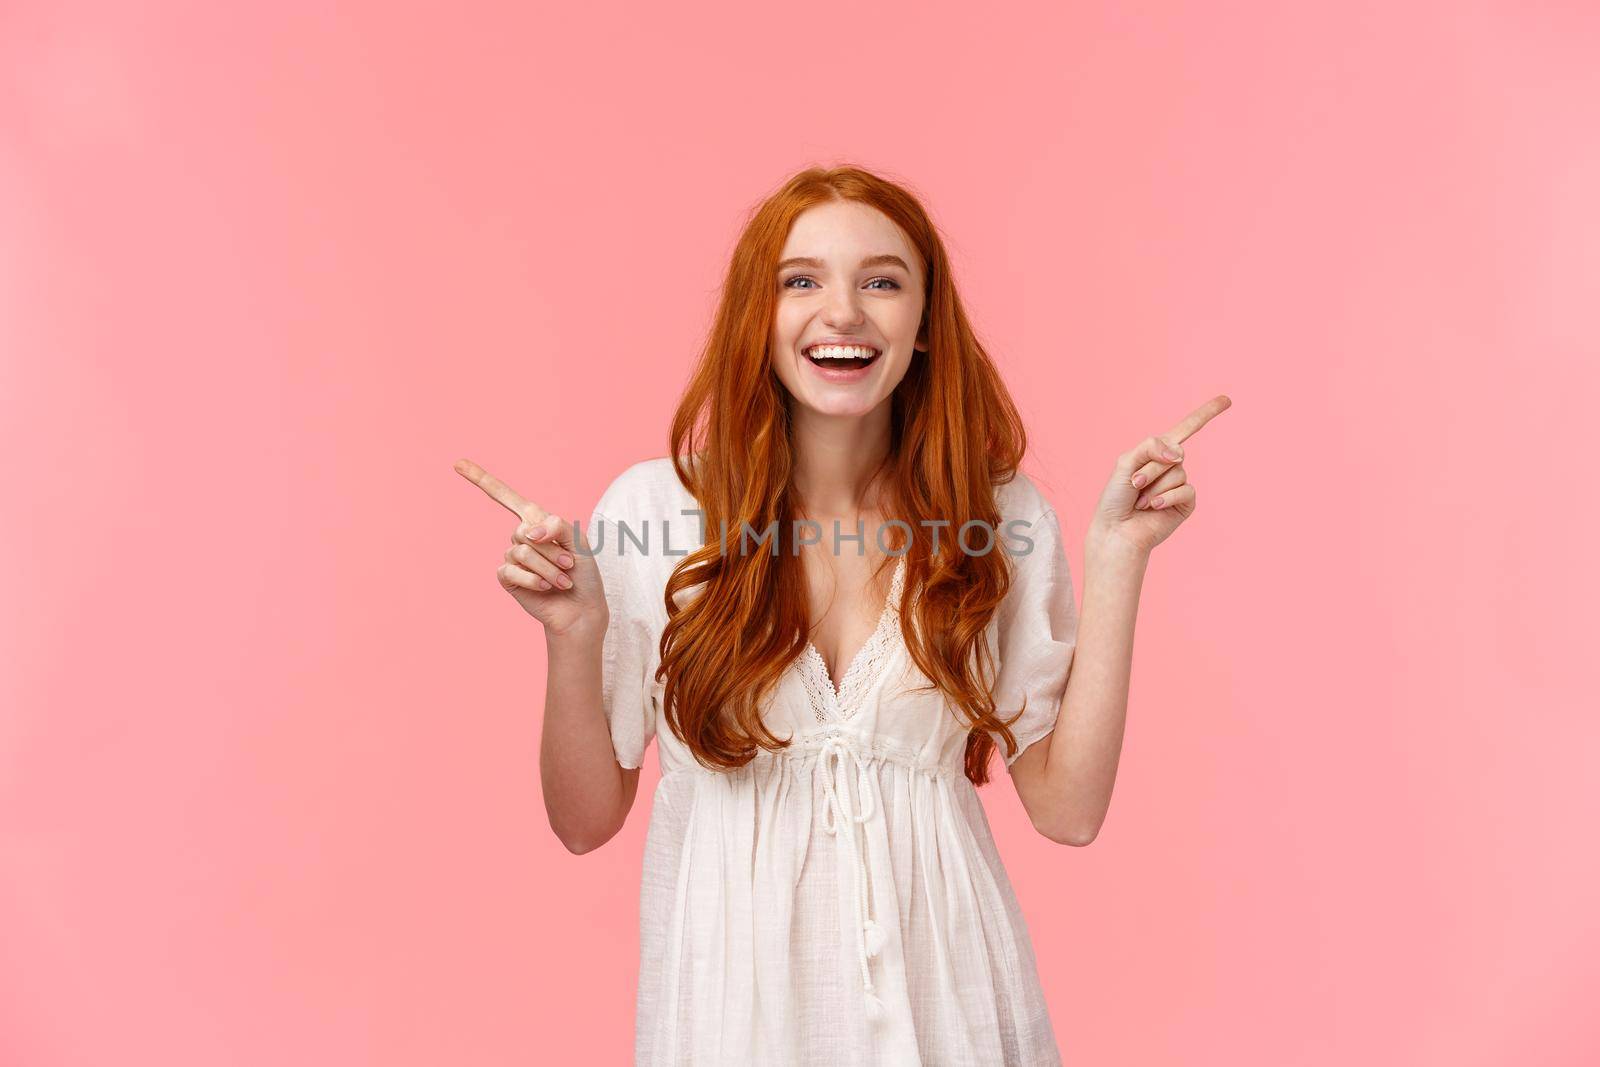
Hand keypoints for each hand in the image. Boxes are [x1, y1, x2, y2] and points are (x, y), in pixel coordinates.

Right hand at [454, 458, 608, 636]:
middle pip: (526, 531)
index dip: (481, 479)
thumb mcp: (579, 541)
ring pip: (522, 552)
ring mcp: (512, 557)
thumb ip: (556, 526)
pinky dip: (534, 580)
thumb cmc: (583, 573)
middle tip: (570, 565)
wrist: (581, 608)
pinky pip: (513, 570)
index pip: (506, 497)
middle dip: (553, 551)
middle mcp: (522, 536)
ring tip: (563, 580)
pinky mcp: (507, 577)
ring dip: (548, 568)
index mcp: (537, 521)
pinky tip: (546, 588)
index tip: (457, 463)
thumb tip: (527, 532)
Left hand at [1091, 395, 1231, 555]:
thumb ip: (1151, 447)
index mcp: (1156, 452)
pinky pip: (1186, 490)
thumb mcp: (1127, 461)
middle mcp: (1171, 465)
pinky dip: (1166, 497)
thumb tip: (1180, 451)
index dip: (1206, 413)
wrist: (1116, 530)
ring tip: (1141, 500)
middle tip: (1134, 483)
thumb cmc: (1116, 497)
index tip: (1227, 399)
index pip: (1186, 428)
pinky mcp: (1186, 503)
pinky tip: (1153, 507)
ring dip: (1154, 486)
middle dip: (1150, 468)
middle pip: (1174, 451)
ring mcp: (1180, 484)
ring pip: (1178, 472)